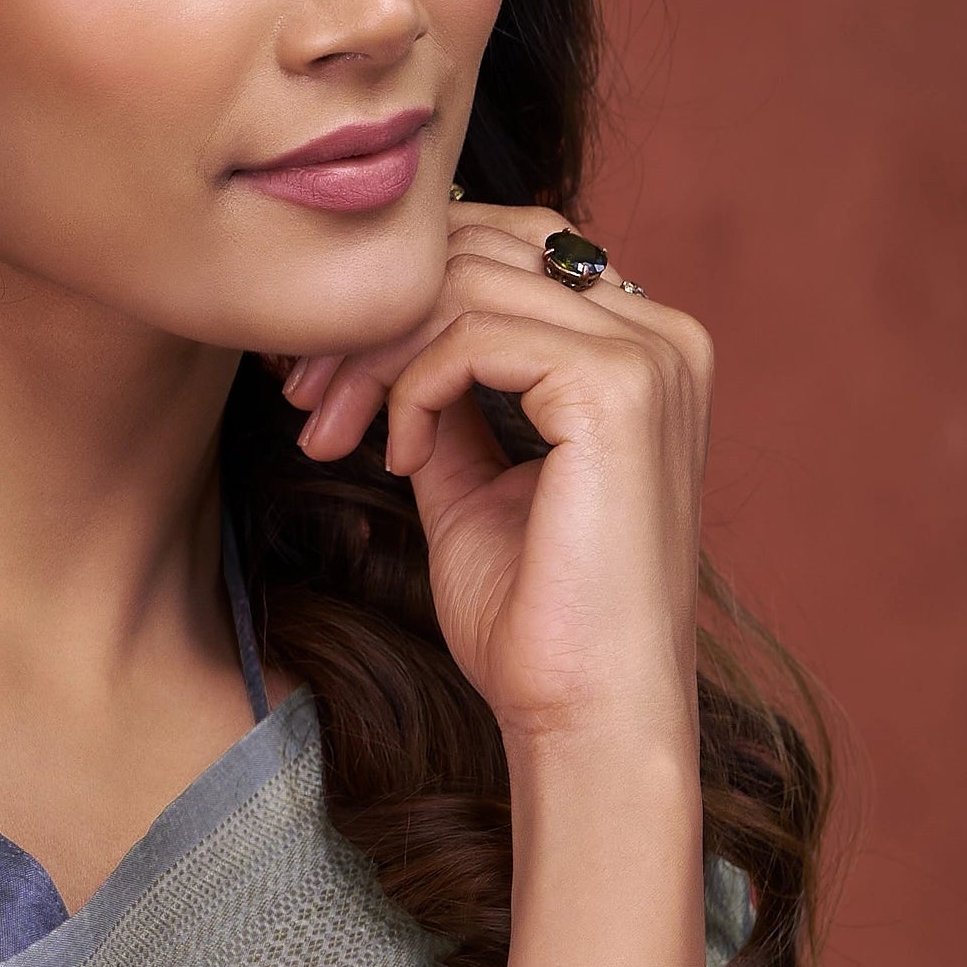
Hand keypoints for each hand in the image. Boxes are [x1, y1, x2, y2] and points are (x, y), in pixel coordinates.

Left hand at [283, 200, 712, 748]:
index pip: (510, 253)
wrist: (586, 716)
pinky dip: (410, 388)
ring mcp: (648, 355)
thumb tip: (388, 344)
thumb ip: (449, 403)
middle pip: (484, 250)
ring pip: (467, 285)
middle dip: (373, 318)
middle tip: (304, 397)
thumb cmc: (538, 626)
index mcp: (643, 352)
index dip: (403, 299)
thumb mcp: (474, 486)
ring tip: (328, 431)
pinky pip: (474, 334)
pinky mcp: (616, 387)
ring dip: (372, 355)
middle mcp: (662, 337)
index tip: (321, 379)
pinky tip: (397, 459)